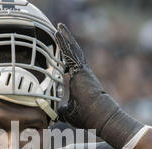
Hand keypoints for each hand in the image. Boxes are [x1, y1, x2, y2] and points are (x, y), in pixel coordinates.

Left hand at [55, 23, 142, 148]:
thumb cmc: (87, 117)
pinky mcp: (81, 69)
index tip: (57, 53)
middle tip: (57, 32)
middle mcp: (82, 73)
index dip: (63, 59)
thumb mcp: (68, 113)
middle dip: (65, 43)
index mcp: (79, 82)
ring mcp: (83, 70)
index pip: (70, 66)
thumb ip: (60, 109)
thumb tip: (51, 112)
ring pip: (73, 49)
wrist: (100, 116)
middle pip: (72, 54)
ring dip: (65, 38)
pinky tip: (58, 32)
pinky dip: (64, 42)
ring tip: (58, 27)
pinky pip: (71, 52)